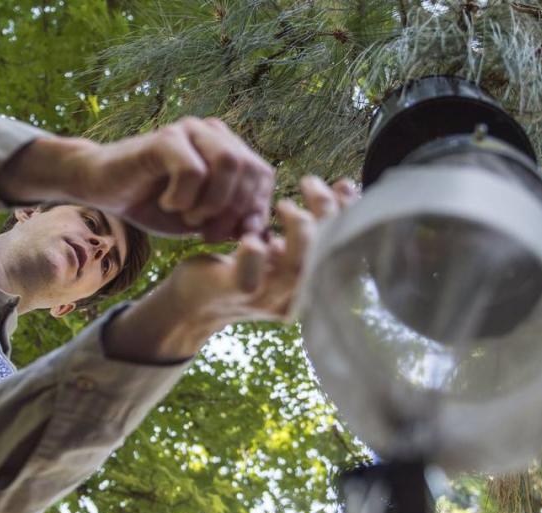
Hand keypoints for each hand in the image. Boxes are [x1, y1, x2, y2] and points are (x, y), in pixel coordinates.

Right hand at [0, 117, 274, 240]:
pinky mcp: (164, 138)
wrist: (103, 188)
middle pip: (250, 169)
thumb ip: (232, 223)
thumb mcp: (200, 221)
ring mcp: (190, 130)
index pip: (263, 176)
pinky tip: (167, 204)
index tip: (230, 236)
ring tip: (190, 218)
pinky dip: (184, 198)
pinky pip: (193, 169)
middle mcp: (213, 133)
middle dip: (234, 212)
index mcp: (228, 148)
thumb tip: (263, 236)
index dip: (254, 211)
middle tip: (207, 234)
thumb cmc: (154, 204)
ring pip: (229, 163)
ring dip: (213, 202)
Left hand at [169, 175, 360, 327]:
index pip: (341, 249)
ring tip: (284, 205)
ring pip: (295, 269)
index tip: (343, 184)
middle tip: (309, 183)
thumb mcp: (280, 245)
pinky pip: (250, 277)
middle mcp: (293, 295)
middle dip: (326, 214)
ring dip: (297, 231)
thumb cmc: (240, 266)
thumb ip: (306, 228)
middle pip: (325, 256)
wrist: (192, 300)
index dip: (349, 215)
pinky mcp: (235, 293)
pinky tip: (252, 237)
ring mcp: (265, 298)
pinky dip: (254, 255)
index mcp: (309, 284)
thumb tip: (341, 188)